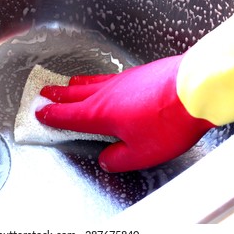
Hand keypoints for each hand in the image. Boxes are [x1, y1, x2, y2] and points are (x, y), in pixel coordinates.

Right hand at [35, 55, 214, 171]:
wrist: (193, 89)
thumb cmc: (167, 122)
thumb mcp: (142, 153)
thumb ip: (119, 159)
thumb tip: (107, 159)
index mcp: (100, 114)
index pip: (69, 116)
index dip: (52, 116)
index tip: (40, 112)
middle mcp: (106, 94)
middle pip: (74, 94)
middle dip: (58, 95)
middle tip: (44, 91)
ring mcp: (121, 81)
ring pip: (91, 82)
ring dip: (75, 85)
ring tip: (67, 84)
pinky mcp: (137, 73)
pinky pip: (108, 77)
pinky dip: (97, 80)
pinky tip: (103, 82)